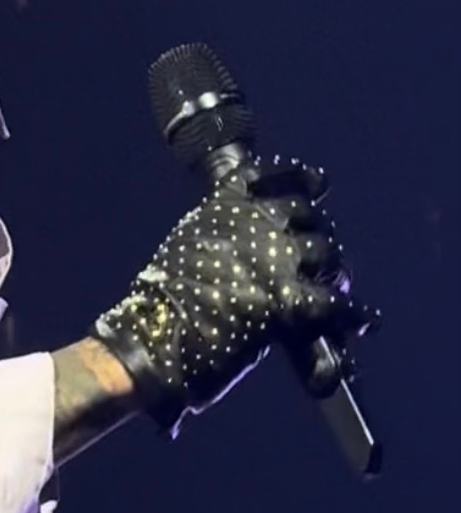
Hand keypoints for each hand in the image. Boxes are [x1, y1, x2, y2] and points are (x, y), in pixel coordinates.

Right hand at [92, 157, 378, 436]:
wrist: (151, 337)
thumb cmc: (156, 304)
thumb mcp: (184, 249)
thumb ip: (218, 243)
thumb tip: (239, 259)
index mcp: (223, 207)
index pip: (270, 175)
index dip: (299, 177)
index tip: (317, 182)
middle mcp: (254, 223)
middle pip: (307, 215)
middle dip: (317, 233)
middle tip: (322, 257)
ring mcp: (274, 259)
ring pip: (325, 253)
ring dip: (334, 269)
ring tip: (338, 286)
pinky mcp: (287, 300)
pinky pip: (334, 302)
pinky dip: (353, 312)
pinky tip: (363, 320)